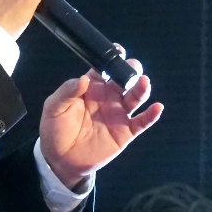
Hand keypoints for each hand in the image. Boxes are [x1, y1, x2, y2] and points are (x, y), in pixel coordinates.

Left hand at [39, 57, 163, 189]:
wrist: (60, 159)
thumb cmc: (55, 129)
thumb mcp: (54, 107)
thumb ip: (67, 91)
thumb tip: (84, 78)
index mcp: (93, 87)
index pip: (106, 67)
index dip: (114, 58)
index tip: (118, 52)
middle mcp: (109, 97)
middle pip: (126, 79)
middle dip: (131, 70)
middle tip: (132, 69)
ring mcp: (119, 114)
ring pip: (136, 97)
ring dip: (142, 88)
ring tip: (143, 83)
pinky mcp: (126, 132)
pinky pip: (142, 122)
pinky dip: (151, 115)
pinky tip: (157, 108)